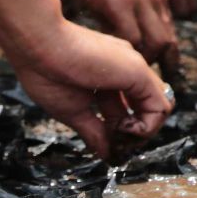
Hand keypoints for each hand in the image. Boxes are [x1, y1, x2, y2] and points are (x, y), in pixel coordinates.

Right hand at [0, 13, 173, 157]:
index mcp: (109, 74)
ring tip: (116, 135)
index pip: (129, 108)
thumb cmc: (44, 71)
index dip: (120, 129)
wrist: (35, 43)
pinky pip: (160, 107)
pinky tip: (120, 127)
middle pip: (147, 109)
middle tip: (113, 143)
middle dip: (133, 134)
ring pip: (159, 108)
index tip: (104, 141)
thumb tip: (105, 154)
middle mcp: (125, 69)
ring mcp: (133, 68)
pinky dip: (145, 127)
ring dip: (141, 132)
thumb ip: (93, 130)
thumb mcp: (72, 109)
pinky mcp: (137, 72)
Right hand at [50, 0, 179, 70]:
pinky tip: (109, 59)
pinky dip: (121, 53)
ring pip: (154, 44)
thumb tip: (128, 38)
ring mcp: (140, 0)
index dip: (165, 56)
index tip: (156, 73)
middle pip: (167, 42)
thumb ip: (130, 9)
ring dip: (140, 63)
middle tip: (142, 84)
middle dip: (157, 65)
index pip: (170, 33)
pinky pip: (130, 39)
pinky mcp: (121, 3)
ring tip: (125, 75)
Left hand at [131, 0, 196, 18]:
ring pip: (192, 0)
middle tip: (167, 11)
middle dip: (181, 11)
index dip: (173, 17)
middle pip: (191, 8)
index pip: (182, 13)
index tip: (163, 16)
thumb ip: (159, 6)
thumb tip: (163, 24)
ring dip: (184, 3)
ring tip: (170, 0)